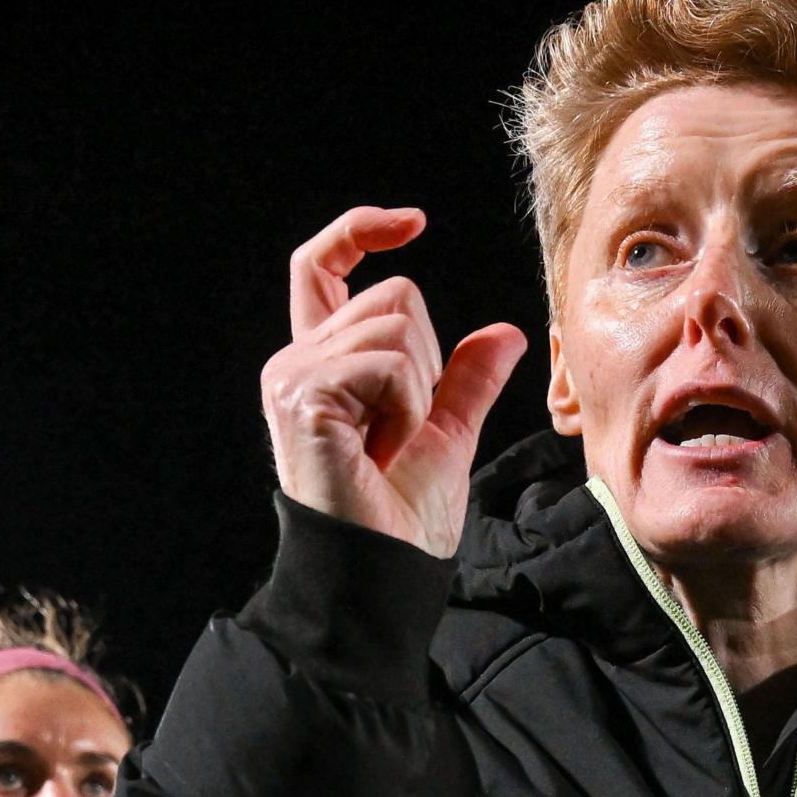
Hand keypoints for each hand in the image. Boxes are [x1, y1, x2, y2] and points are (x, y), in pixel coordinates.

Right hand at [262, 206, 528, 557]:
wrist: (383, 573)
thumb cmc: (404, 519)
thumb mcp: (450, 435)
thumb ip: (467, 381)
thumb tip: (505, 334)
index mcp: (324, 363)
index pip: (321, 266)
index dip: (360, 230)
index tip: (414, 223)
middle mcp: (296, 360)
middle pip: (395, 295)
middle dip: (425, 362)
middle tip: (399, 435)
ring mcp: (291, 375)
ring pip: (395, 321)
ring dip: (416, 388)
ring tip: (387, 445)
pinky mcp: (300, 393)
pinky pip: (386, 361)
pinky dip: (404, 405)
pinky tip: (380, 449)